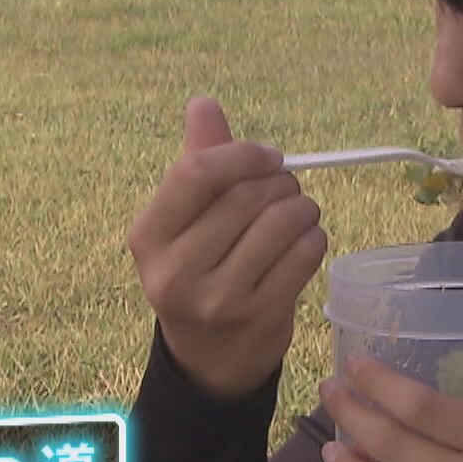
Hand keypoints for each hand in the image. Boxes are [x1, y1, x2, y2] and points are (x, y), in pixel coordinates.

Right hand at [126, 96, 325, 397]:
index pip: (195, 174)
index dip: (241, 154)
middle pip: (246, 196)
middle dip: (280, 182)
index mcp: (148, 237)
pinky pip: (305, 254)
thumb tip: (203, 103)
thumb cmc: (199, 271)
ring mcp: (218, 298)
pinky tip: (305, 242)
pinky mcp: (260, 316)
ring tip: (299, 213)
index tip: (268, 156)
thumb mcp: (184, 223)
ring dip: (303, 208)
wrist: (210, 358)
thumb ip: (197, 162)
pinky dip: (314, 238)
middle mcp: (175, 271)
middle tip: (286, 189)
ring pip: (281, 222)